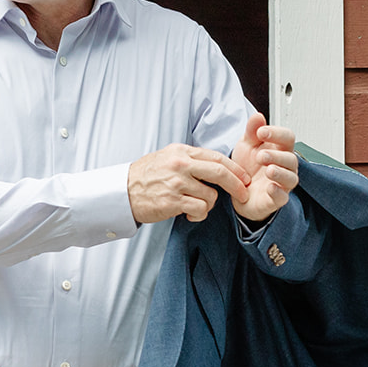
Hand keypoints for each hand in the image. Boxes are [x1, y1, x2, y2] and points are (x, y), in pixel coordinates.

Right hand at [128, 144, 251, 223]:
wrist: (123, 192)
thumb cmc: (147, 176)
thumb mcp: (168, 157)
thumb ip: (191, 159)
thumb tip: (217, 165)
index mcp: (181, 151)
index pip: (216, 157)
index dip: (235, 169)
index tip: (244, 178)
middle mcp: (180, 165)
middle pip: (220, 172)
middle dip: (236, 185)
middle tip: (243, 194)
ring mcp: (176, 183)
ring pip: (210, 195)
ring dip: (208, 204)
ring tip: (196, 206)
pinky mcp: (172, 201)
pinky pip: (200, 209)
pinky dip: (199, 214)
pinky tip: (189, 214)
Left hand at [230, 112, 299, 223]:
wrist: (238, 191)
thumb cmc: (247, 167)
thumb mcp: (246, 145)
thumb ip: (251, 131)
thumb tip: (258, 116)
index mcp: (280, 149)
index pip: (288, 137)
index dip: (277, 133)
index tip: (261, 132)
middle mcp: (285, 166)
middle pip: (291, 158)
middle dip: (276, 155)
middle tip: (260, 156)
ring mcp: (282, 184)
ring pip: (290, 178)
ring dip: (280, 173)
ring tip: (268, 170)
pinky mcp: (276, 200)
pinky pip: (282, 197)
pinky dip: (277, 192)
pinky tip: (270, 187)